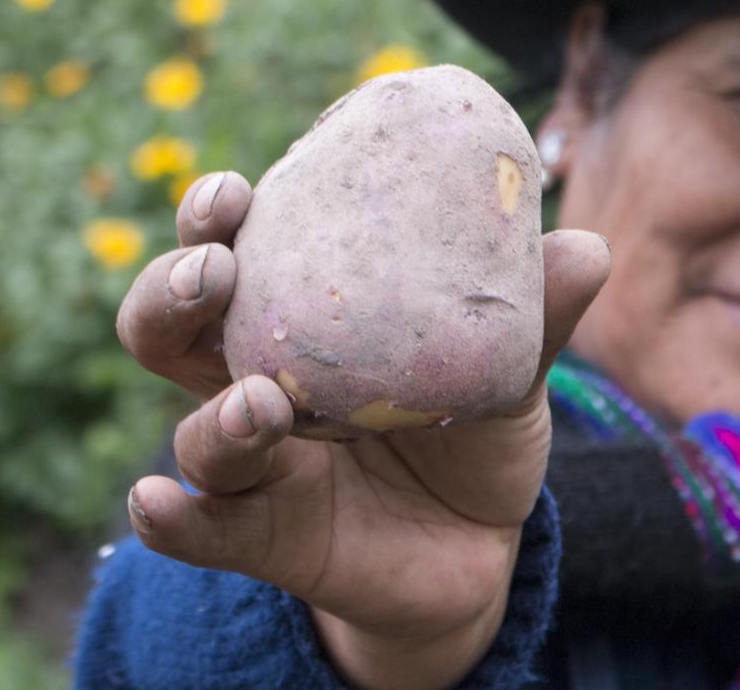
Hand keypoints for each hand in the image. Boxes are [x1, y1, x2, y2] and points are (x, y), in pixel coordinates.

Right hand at [114, 170, 609, 688]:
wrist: (481, 546)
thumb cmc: (473, 431)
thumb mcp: (508, 370)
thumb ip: (534, 316)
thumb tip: (584, 248)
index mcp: (299, 321)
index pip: (232, 253)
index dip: (213, 218)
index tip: (231, 192)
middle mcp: (254, 382)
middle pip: (169, 329)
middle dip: (173, 291)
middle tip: (216, 270)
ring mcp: (254, 466)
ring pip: (195, 433)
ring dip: (216, 415)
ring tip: (259, 402)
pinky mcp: (264, 540)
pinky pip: (201, 532)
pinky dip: (175, 519)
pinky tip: (155, 502)